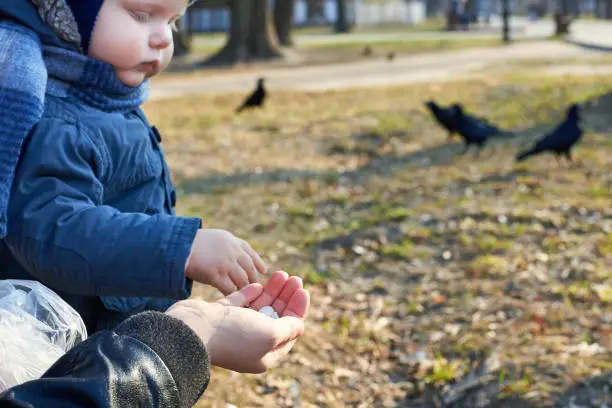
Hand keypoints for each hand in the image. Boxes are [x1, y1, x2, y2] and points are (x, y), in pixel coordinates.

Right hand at [166, 271, 308, 372]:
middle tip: (295, 278)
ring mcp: (234, 329)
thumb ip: (288, 328)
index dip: (298, 310)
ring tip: (281, 274)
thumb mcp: (270, 334)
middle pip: (275, 317)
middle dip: (286, 297)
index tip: (303, 290)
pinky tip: (259, 283)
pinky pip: (240, 303)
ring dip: (271, 291)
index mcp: (264, 354)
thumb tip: (300, 325)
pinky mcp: (221, 315)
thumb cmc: (233, 335)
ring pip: (259, 307)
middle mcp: (250, 343)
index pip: (288, 330)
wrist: (193, 329)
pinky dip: (251, 293)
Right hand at [185, 229, 266, 294]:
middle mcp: (232, 251)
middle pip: (249, 268)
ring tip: (244, 297)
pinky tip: (233, 301)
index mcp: (231, 241)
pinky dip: (233, 295)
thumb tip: (234, 257)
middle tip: (255, 289)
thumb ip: (225, 246)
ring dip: (244, 289)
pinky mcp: (216, 275)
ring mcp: (225, 263)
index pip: (249, 252)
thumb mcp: (213, 238)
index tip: (263, 270)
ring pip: (242, 280)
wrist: (175, 247)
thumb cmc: (189, 244)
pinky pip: (230, 289)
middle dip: (252, 279)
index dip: (257, 262)